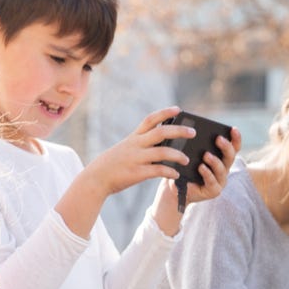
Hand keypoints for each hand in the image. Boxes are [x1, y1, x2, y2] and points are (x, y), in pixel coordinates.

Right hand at [58, 107, 188, 238]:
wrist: (95, 179)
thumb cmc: (113, 164)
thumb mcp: (125, 148)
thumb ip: (141, 143)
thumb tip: (162, 139)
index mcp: (133, 137)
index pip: (150, 120)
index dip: (165, 113)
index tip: (179, 109)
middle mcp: (136, 145)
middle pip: (161, 133)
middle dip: (179, 131)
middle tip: (193, 132)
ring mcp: (136, 159)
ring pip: (163, 152)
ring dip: (178, 155)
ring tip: (186, 159)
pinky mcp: (137, 173)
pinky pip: (158, 170)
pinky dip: (170, 172)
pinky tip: (176, 174)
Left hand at [151, 127, 242, 234]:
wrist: (176, 187)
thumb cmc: (184, 167)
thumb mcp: (190, 153)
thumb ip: (195, 144)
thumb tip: (191, 127)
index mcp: (222, 157)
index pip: (233, 146)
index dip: (235, 138)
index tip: (233, 129)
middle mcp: (224, 168)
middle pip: (230, 156)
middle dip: (226, 147)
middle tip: (218, 139)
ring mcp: (220, 180)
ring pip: (222, 169)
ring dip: (215, 161)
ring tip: (206, 155)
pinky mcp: (214, 190)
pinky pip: (212, 181)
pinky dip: (207, 173)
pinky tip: (201, 168)